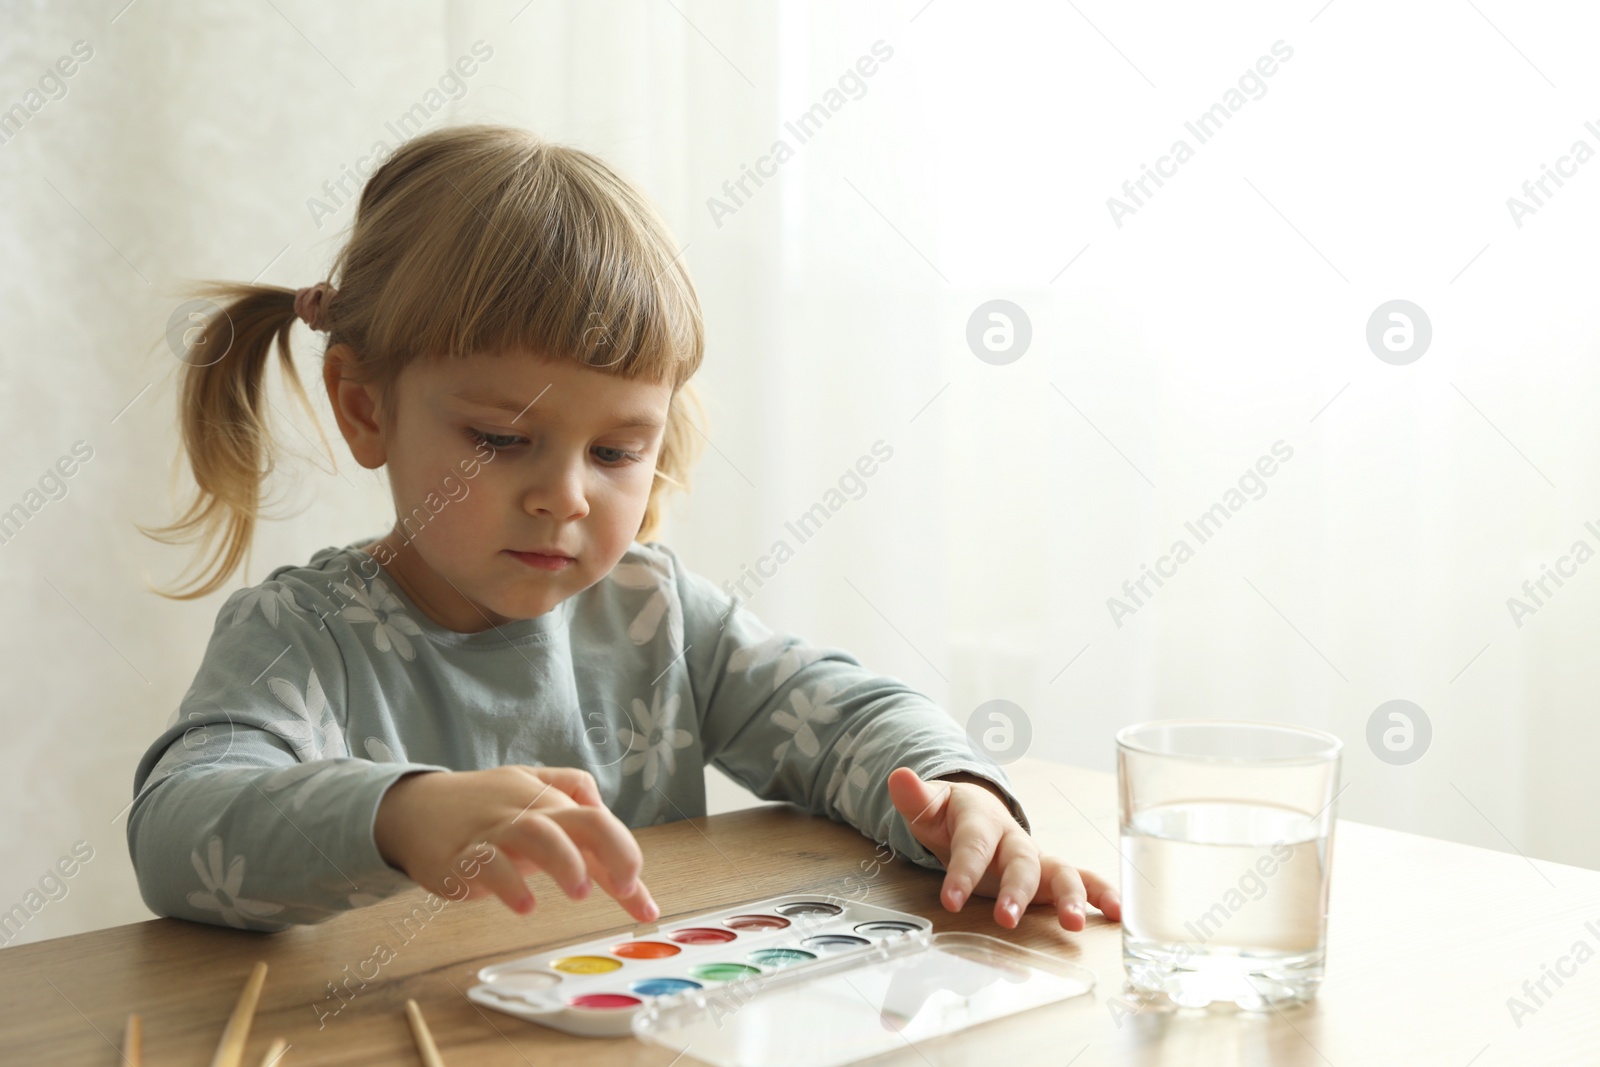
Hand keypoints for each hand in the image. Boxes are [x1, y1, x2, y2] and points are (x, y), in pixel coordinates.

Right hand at [373, 765, 657, 921]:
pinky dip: (509, 884)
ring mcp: (495, 831)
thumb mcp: (529, 785)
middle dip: (614, 848)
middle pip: (583, 818)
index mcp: (550, 801)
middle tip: (626, 884)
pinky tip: (524, 905)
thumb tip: (606, 812)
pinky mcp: (460, 856)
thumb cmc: (480, 803)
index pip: (600, 825)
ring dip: (565, 860)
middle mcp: (529, 811)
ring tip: (578, 891)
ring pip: (537, 832)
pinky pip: (487, 864)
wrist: (411, 807)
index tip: (647, 908)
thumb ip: (571, 793)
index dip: (628, 863)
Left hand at [886, 766, 1120, 931]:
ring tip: (1074, 923)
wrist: (975, 812)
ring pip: (1058, 871)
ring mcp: (1035, 856)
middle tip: (1006, 918)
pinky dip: (1101, 894)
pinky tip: (1118, 914)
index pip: (972, 845)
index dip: (962, 871)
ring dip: (1070, 895)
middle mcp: (1013, 838)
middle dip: (1015, 889)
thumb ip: (915, 798)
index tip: (949, 901)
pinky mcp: (1050, 873)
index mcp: (980, 820)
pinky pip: (1082, 879)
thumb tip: (897, 775)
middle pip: (1020, 860)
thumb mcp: (928, 807)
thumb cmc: (949, 815)